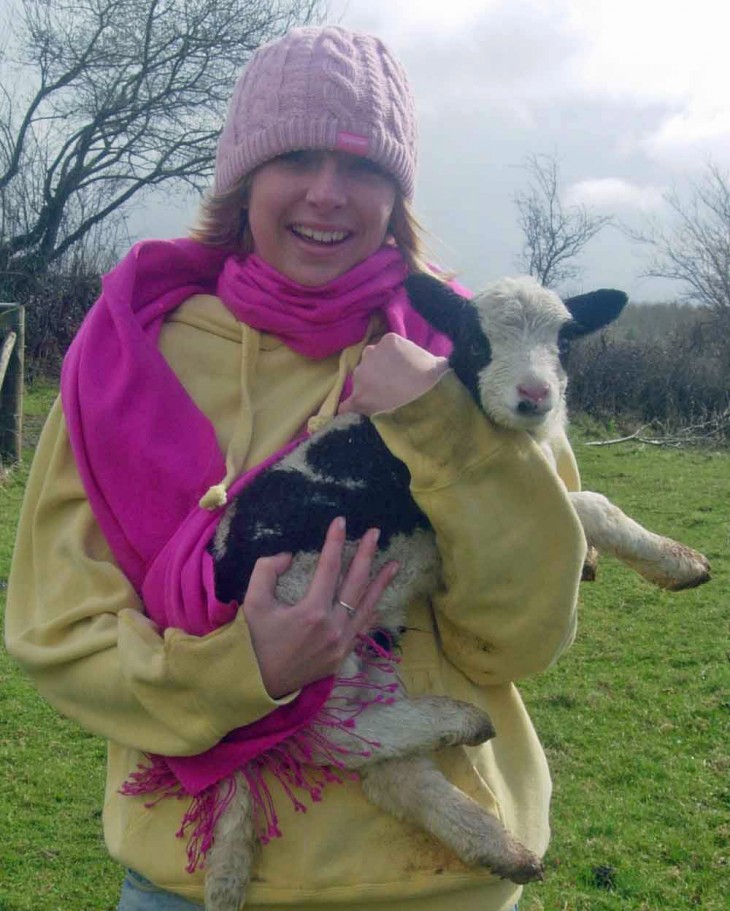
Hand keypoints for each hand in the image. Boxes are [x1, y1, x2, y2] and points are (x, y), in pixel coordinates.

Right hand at [241, 517, 398, 698]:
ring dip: (381, 583)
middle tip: (376, 533)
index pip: (329, 568)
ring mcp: (341, 644)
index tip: (341, 521)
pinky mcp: (342, 656)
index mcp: (311, 612)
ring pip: (366, 607)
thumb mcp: (253, 602)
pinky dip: (371, 610)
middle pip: (356, 583)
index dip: (335, 542)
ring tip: (394, 564)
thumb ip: (267, 571)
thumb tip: (289, 556)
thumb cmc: (254, 640)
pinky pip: (362, 628)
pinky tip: (380, 598)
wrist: (257, 684)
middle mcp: (333, 627)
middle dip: (367, 555)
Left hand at [338, 333, 448, 415]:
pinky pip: (345, 405)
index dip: (393, 364)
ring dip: (368, 391)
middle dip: (377, 375)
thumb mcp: (434, 359)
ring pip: (360, 383)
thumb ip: (419, 356)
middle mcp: (371, 353)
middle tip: (392, 389)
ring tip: (384, 405)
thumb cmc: (438, 380)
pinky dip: (350, 411)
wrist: (433, 403)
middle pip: (369, 364)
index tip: (401, 375)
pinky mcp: (357, 398)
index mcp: (389, 341)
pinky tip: (355, 417)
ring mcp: (362, 376)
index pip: (384, 350)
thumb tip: (424, 363)